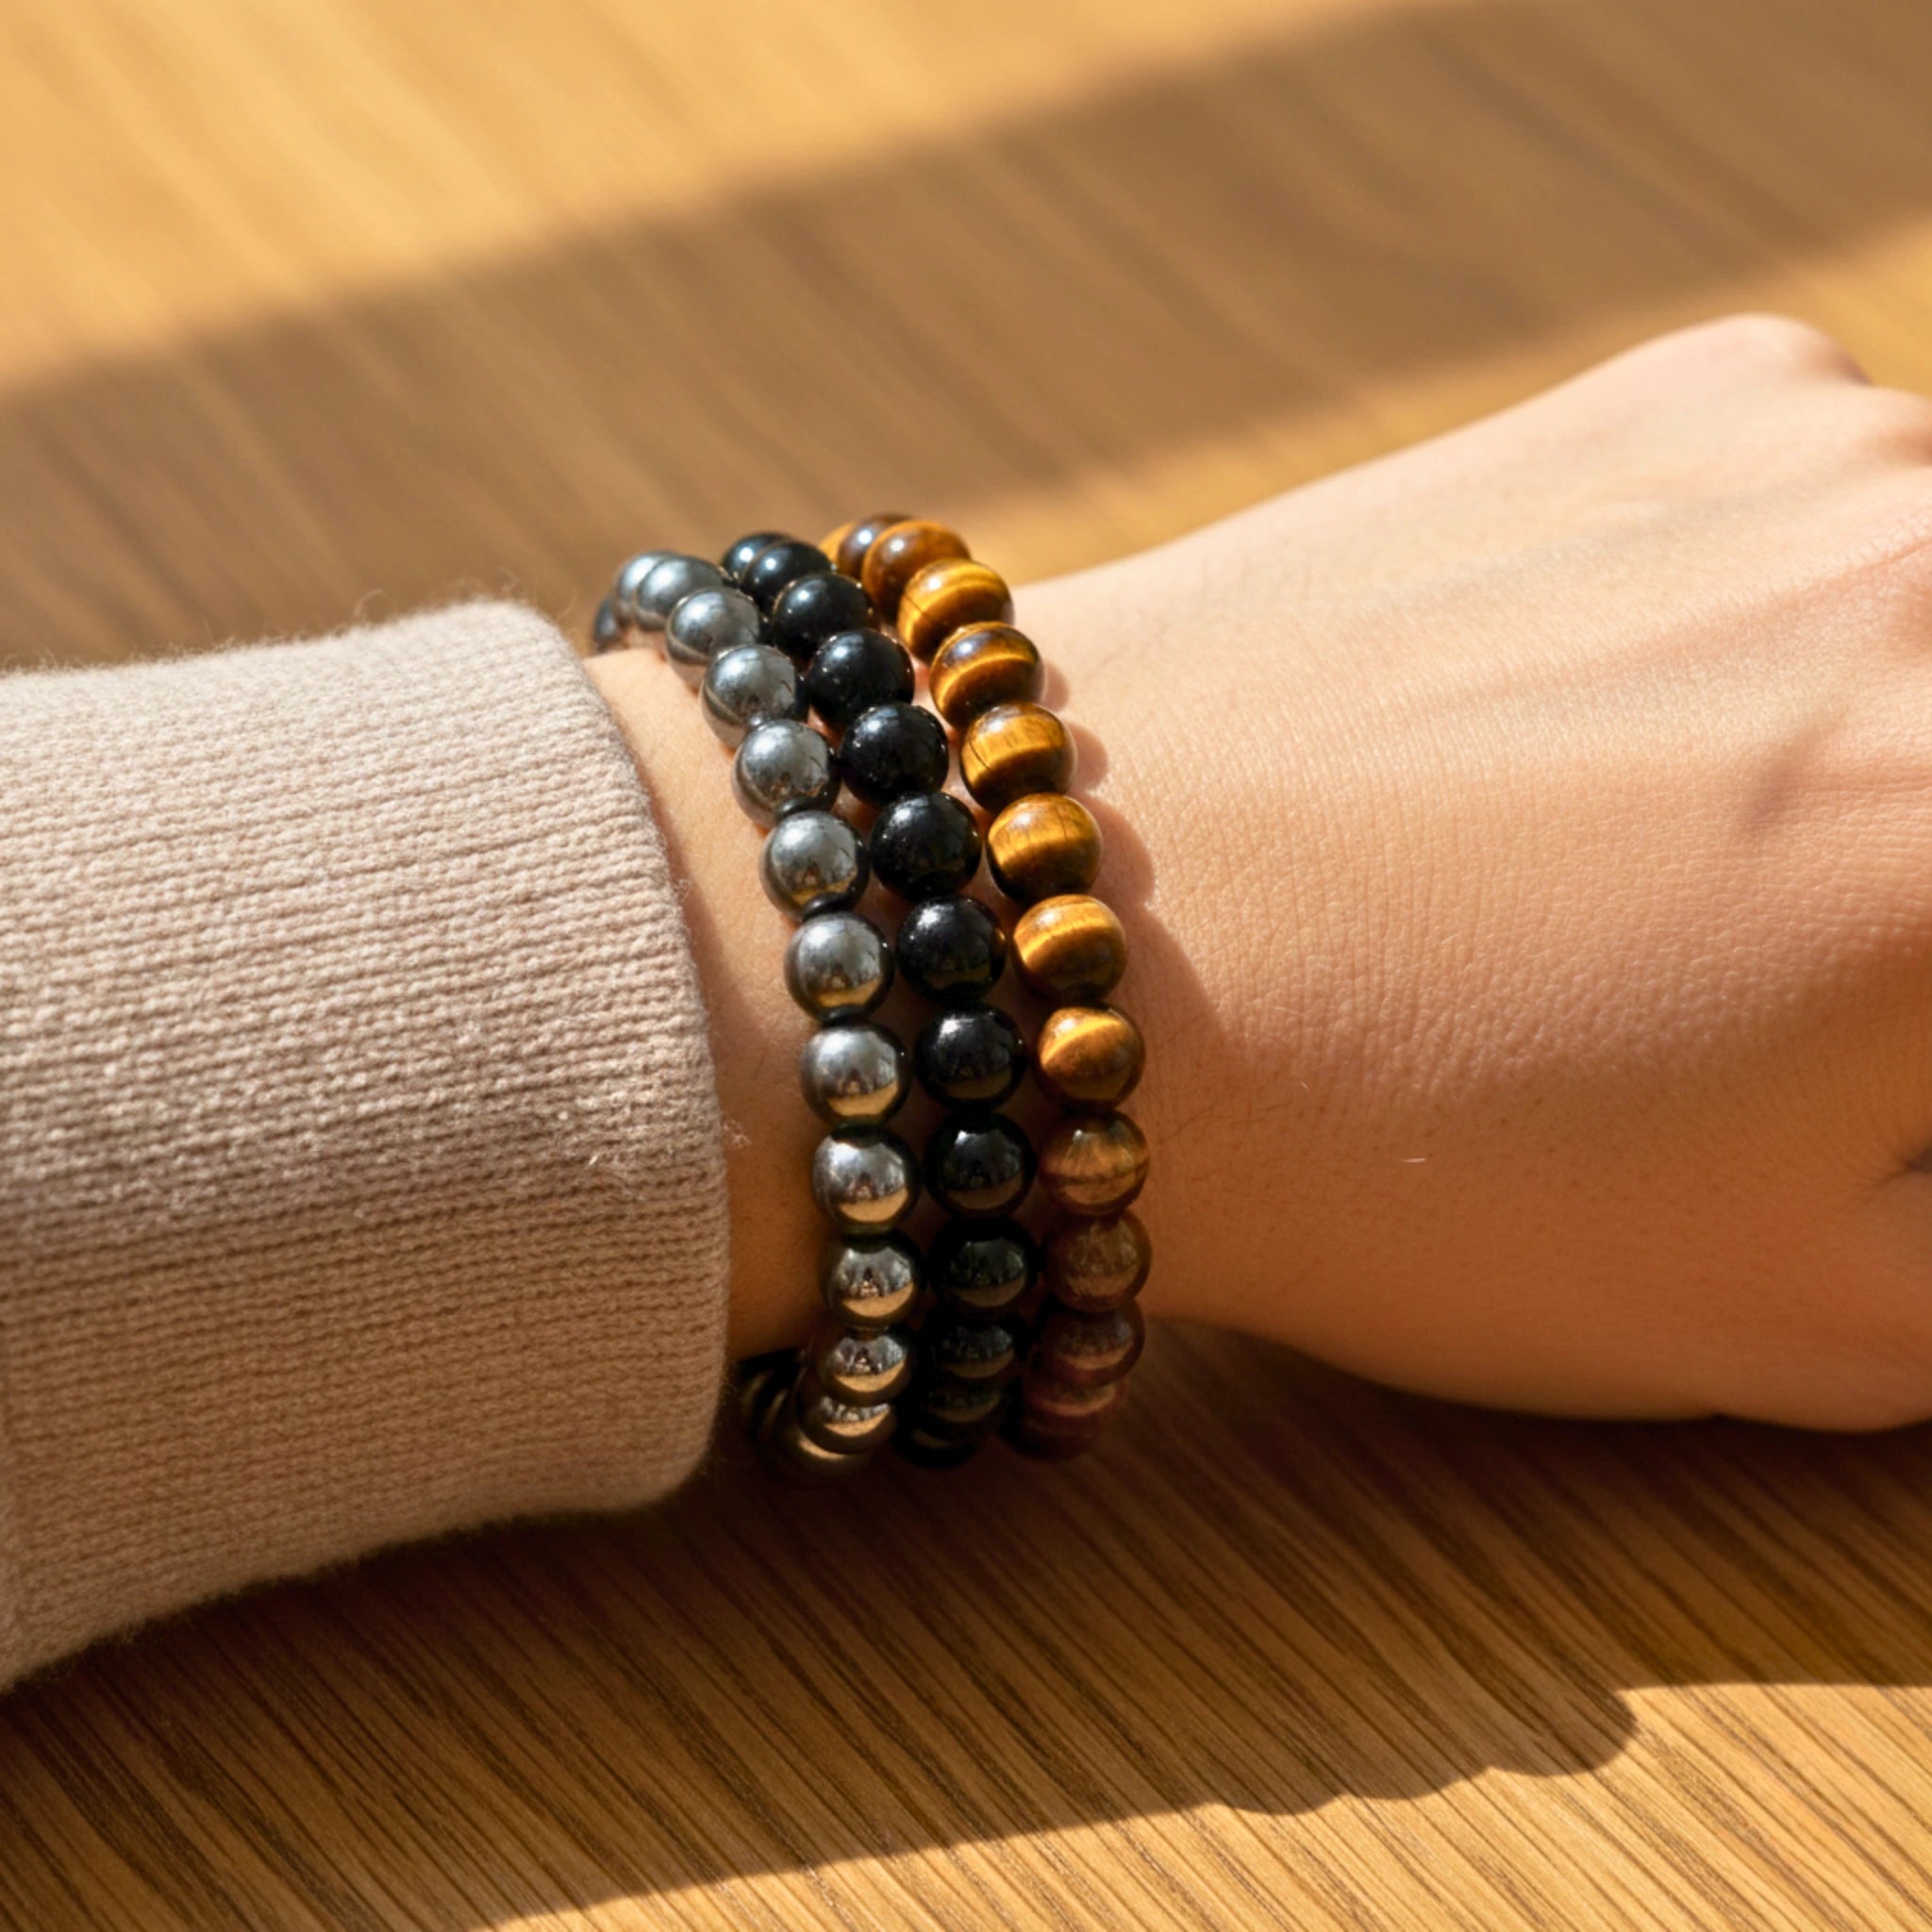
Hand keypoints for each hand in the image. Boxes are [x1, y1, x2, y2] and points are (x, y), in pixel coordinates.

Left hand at [1030, 313, 1931, 1428]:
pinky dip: (1804, 631)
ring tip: (1705, 882)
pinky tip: (1629, 746)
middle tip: (1816, 989)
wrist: (1055, 929)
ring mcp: (1817, 441)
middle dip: (1917, 900)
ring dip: (1897, 753)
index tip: (1876, 1053)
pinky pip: (1840, 519)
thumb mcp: (1807, 1309)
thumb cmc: (1400, 1147)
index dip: (1924, 1020)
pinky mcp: (1662, 394)